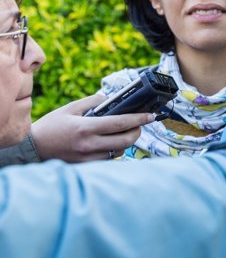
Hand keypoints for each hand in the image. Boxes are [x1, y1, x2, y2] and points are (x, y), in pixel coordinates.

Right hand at [31, 94, 154, 161]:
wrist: (33, 148)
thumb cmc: (52, 126)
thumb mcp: (70, 108)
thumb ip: (93, 102)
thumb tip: (111, 100)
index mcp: (86, 128)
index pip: (120, 123)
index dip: (139, 119)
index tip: (151, 116)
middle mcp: (89, 145)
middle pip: (125, 141)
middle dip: (137, 132)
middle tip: (139, 125)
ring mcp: (88, 158)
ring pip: (119, 152)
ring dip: (125, 142)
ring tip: (122, 133)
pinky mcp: (86, 166)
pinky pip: (108, 159)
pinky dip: (113, 151)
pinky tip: (110, 143)